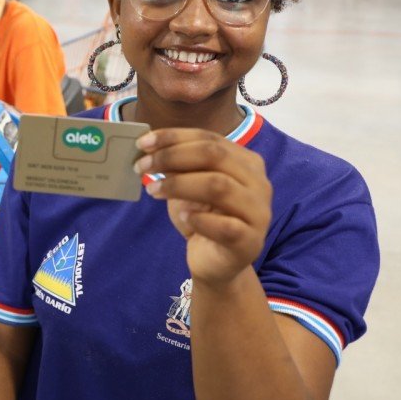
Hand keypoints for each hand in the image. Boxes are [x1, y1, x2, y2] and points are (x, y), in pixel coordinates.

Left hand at [135, 128, 271, 287]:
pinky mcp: (250, 242)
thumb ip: (178, 164)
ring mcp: (258, 212)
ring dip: (179, 184)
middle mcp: (258, 182)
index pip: (209, 138)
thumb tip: (149, 146)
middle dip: (172, 156)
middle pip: (214, 155)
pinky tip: (183, 217)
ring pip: (219, 185)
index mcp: (245, 162)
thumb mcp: (188, 184)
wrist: (215, 262)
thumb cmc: (202, 217)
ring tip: (153, 190)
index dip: (174, 137)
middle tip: (142, 166)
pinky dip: (200, 220)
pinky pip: (226, 227)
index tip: (142, 143)